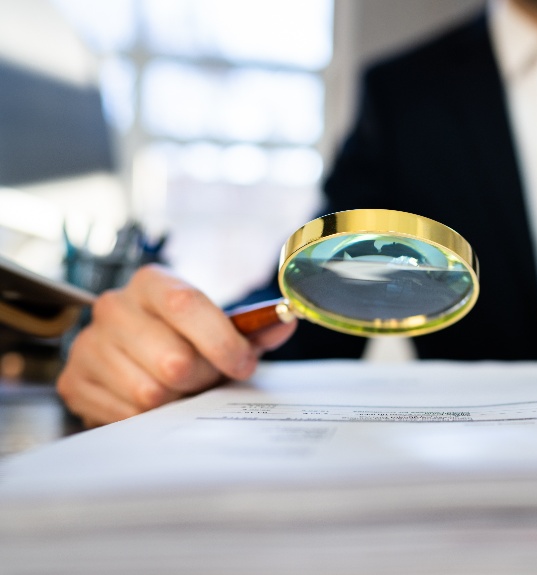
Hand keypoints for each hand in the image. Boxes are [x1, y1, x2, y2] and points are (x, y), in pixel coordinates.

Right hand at [57, 264, 296, 426]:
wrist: (138, 353)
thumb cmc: (188, 337)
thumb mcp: (223, 327)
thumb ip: (256, 327)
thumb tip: (286, 321)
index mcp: (152, 283)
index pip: (185, 305)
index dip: (221, 340)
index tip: (243, 364)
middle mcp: (113, 307)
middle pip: (173, 360)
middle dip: (202, 378)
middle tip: (208, 378)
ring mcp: (88, 345)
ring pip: (151, 392)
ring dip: (177, 399)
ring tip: (181, 388)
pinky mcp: (74, 382)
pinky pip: (127, 415)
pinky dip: (151, 416)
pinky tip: (156, 399)